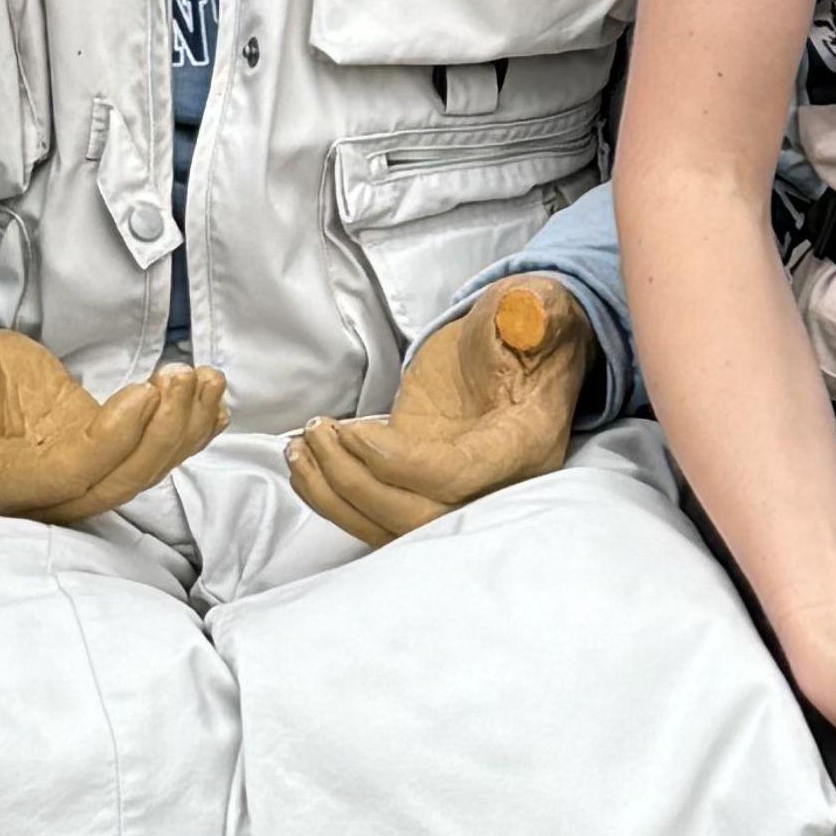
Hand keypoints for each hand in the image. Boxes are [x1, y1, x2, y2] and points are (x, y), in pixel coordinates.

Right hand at [0, 315, 223, 527]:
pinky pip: (140, 451)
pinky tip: (213, 403)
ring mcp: (62, 471)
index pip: (61, 478)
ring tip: (207, 380)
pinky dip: (182, 430)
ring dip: (181, 430)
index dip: (109, 443)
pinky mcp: (83, 446)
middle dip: (161, 436)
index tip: (144, 393)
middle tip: (188, 378)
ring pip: (136, 471)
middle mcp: (29, 492)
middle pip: (112, 483)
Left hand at [285, 274, 593, 548]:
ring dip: (333, 494)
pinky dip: (332, 497)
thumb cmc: (529, 329)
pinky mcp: (421, 483)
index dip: (400, 463)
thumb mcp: (536, 310)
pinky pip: (376, 513)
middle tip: (316, 436)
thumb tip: (525, 310)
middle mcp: (493, 483)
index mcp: (525, 444)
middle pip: (417, 516)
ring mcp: (455, 490)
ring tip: (299, 448)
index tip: (355, 430)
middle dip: (356, 483)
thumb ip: (532, 312)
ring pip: (390, 526)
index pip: (458, 477)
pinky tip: (304, 463)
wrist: (525, 349)